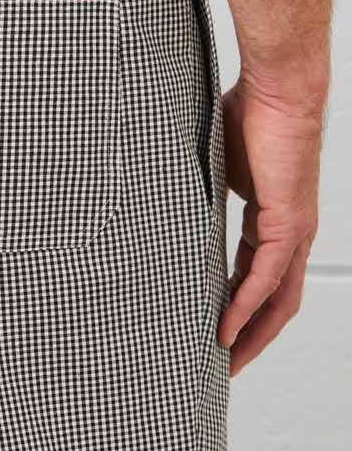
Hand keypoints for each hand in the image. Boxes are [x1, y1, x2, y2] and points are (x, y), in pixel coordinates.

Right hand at [217, 70, 326, 376]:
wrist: (278, 87)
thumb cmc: (249, 109)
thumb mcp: (213, 162)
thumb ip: (196, 188)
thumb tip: (156, 194)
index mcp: (271, 217)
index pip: (257, 275)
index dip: (239, 306)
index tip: (214, 328)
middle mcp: (289, 230)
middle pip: (275, 299)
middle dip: (251, 335)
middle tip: (223, 363)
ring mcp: (293, 229)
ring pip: (276, 297)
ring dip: (251, 333)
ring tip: (224, 359)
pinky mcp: (289, 223)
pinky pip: (265, 277)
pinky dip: (246, 307)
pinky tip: (226, 328)